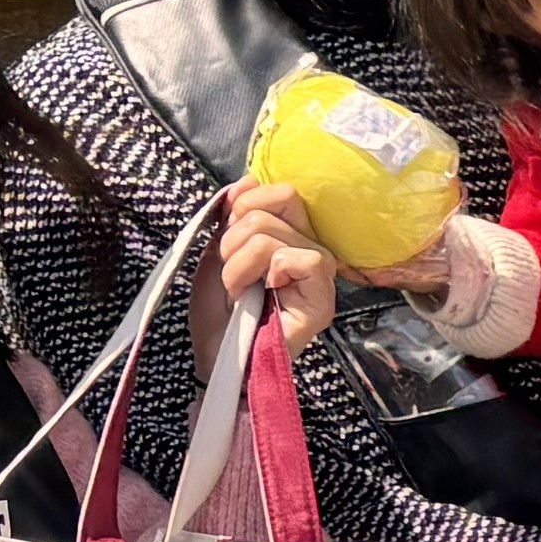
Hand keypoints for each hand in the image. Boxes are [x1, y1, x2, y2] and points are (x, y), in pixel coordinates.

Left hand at [210, 179, 336, 352]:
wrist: (216, 361)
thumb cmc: (217, 314)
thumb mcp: (216, 254)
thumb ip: (232, 216)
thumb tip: (247, 180)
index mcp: (288, 235)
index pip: (280, 189)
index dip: (244, 203)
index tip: (226, 239)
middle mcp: (310, 248)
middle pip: (282, 199)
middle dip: (236, 236)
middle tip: (232, 274)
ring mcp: (321, 275)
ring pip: (273, 233)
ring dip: (238, 265)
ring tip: (238, 292)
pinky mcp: (324, 300)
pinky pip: (302, 259)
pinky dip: (267, 272)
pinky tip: (262, 294)